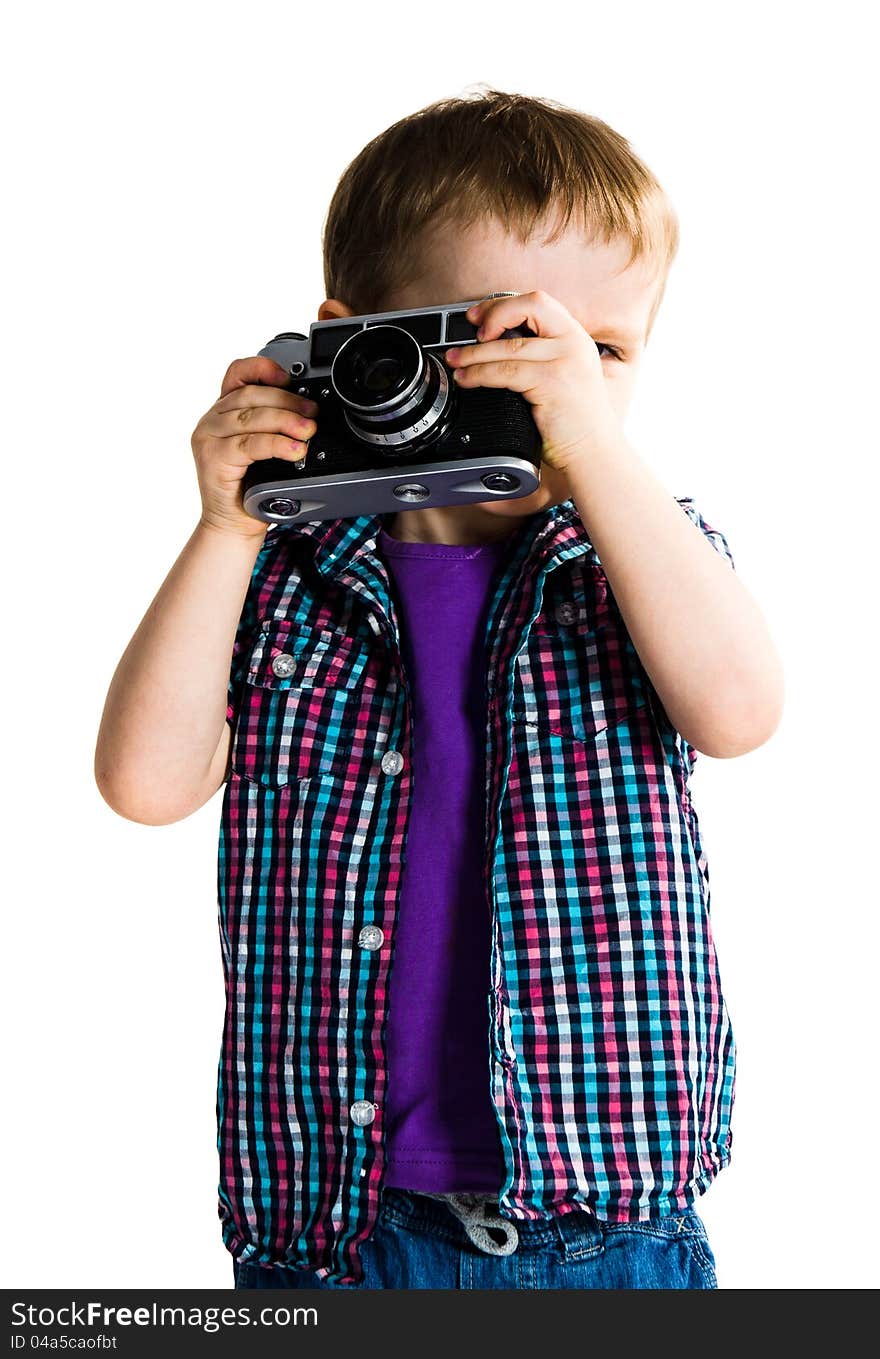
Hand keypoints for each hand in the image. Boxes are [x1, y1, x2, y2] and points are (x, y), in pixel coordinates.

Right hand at [191, 356, 319, 537]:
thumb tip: (308, 410)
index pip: (238, 374)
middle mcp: (212, 420)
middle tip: (313, 414)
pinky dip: (276, 444)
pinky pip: (249, 444)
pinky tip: (294, 449)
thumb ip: (274, 424)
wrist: (233, 524)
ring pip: (251, 417)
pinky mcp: (213, 458)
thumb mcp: (264, 448)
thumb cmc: (251, 488)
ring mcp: (209, 438)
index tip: (289, 378)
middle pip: (251, 395)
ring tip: (308, 430)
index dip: (263, 368)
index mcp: (223, 411)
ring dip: (285, 420)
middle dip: (288, 401)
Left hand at [443, 289, 623, 473]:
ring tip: (456, 362)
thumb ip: (540, 355)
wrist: (593, 453)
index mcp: (575, 337)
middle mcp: (573, 342)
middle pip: (529, 307)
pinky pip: (505, 372)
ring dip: (474, 353)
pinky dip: (479, 374)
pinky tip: (467, 379)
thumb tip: (492, 343)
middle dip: (492, 315)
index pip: (538, 301)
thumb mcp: (563, 375)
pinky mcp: (552, 382)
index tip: (479, 317)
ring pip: (509, 345)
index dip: (503, 305)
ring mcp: (564, 361)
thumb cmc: (575, 421)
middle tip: (470, 335)